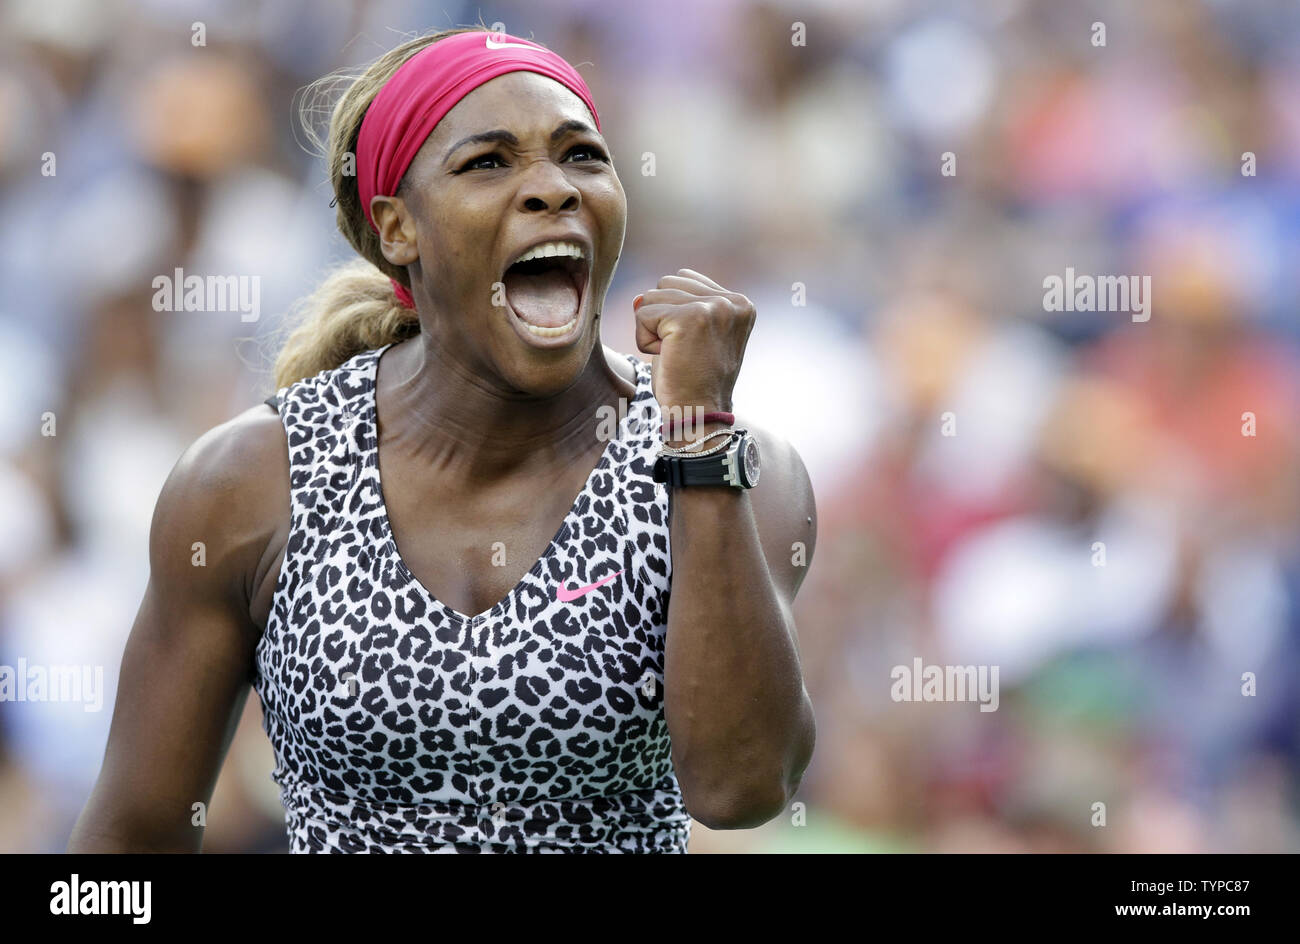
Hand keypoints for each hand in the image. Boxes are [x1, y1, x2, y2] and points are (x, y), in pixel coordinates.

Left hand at [633, 268, 755, 414]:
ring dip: (652, 329)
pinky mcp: (689, 318)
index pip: (685, 279)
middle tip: (682, 351)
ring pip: (652, 296)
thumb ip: (677, 306)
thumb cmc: (693, 381)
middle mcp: (732, 301)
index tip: (693, 345)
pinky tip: (667, 358)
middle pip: (667, 282)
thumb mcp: (695, 334)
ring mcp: (713, 308)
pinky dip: (644, 340)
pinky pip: (642, 314)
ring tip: (676, 354)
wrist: (699, 416)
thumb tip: (637, 297)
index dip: (674, 313)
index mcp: (740, 304)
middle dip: (662, 317)